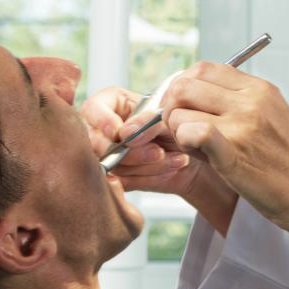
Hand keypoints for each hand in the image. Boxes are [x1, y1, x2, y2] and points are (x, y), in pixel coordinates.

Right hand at [81, 85, 236, 231]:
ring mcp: (108, 155)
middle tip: (158, 152)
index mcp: (111, 105)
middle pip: (97, 142)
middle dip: (131, 151)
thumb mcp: (167, 117)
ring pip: (112, 165)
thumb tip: (122, 134)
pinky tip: (170, 170)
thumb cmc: (180, 125)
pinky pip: (123, 183)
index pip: (92, 109)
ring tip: (175, 159)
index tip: (119, 131)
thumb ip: (144, 121)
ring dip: (146, 165)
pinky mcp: (117, 177)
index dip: (102, 120)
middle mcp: (104, 130)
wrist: (197, 153)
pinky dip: (149, 178)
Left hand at [158, 62, 288, 262]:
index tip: (182, 106)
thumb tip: (194, 100)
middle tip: (178, 130)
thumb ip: (237, 104)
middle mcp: (251, 101)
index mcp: (260, 89)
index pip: (203, 68)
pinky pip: (193, 132)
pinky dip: (184, 142)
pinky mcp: (234, 153)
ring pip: (179, 112)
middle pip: (184, 85)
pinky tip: (197, 155)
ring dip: (177, 132)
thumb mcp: (272, 118)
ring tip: (195, 149)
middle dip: (171, 108)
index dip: (183, 86)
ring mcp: (243, 125)